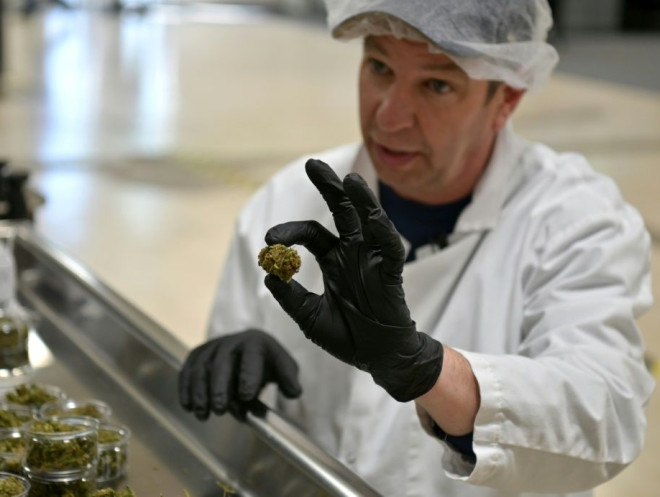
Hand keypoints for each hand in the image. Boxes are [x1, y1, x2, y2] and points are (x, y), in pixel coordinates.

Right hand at [178, 329, 301, 419]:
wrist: (250, 349)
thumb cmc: (268, 363)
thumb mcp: (284, 369)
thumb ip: (289, 379)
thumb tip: (293, 392)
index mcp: (256, 343)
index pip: (251, 357)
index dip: (248, 376)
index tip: (246, 397)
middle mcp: (232, 341)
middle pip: (222, 362)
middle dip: (219, 387)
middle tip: (220, 410)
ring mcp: (213, 346)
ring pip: (201, 367)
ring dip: (200, 392)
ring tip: (203, 415)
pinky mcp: (198, 354)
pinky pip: (188, 370)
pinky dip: (185, 388)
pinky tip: (188, 407)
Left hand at [264, 159, 442, 401]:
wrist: (377, 359)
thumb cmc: (348, 336)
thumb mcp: (309, 317)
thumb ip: (290, 296)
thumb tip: (268, 275)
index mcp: (333, 259)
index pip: (311, 233)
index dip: (290, 232)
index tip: (269, 241)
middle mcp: (353, 253)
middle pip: (342, 211)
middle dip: (329, 187)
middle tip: (312, 164)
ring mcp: (372, 260)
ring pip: (368, 220)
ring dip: (360, 199)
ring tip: (349, 180)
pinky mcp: (390, 273)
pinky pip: (389, 247)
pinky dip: (381, 230)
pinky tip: (371, 216)